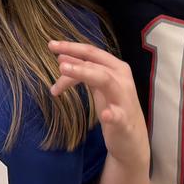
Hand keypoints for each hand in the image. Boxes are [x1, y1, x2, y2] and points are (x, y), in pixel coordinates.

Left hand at [48, 41, 148, 170]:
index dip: (72, 47)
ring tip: (63, 70)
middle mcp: (122, 79)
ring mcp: (123, 99)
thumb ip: (84, 71)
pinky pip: (119, 116)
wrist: (132, 138)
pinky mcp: (124, 121)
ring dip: (84, 73)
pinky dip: (112, 114)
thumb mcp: (97, 86)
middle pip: (97, 63)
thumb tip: (62, 56)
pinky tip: (106, 115)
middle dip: (76, 57)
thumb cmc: (114, 106)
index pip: (92, 52)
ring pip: (105, 80)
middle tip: (55, 56)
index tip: (51, 45)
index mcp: (116, 68)